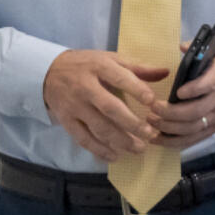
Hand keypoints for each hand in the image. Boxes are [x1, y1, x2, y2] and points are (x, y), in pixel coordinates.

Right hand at [43, 49, 169, 161]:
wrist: (48, 72)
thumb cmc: (87, 65)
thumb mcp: (111, 59)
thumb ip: (138, 67)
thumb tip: (166, 72)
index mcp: (99, 67)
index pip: (120, 78)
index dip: (137, 89)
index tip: (152, 102)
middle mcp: (85, 87)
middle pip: (110, 108)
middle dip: (131, 123)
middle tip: (150, 134)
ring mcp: (74, 106)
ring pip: (98, 127)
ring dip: (120, 141)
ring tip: (139, 148)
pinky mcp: (66, 121)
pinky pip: (84, 139)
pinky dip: (99, 150)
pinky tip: (115, 156)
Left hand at [146, 32, 214, 148]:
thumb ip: (209, 43)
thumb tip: (182, 46)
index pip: (208, 85)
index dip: (193, 90)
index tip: (177, 92)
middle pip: (195, 112)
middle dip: (171, 113)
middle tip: (153, 107)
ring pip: (192, 128)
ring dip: (169, 128)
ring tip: (151, 121)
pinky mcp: (214, 127)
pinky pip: (194, 139)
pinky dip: (175, 142)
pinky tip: (158, 138)